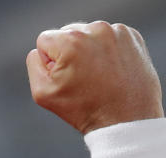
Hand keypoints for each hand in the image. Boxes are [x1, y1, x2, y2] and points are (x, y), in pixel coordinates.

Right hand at [26, 21, 163, 133]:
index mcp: (70, 41)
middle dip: (69, 53)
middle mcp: (95, 29)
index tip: (65, 78)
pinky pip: (108, 37)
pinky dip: (107, 51)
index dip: (49, 61)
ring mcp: (116, 31)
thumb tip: (40, 50)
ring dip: (88, 51)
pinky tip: (111, 70)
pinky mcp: (131, 36)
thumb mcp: (42, 93)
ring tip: (98, 76)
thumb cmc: (84, 109)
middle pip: (67, 33)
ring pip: (88, 35)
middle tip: (82, 79)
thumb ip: (33, 64)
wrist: (126, 119)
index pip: (45, 40)